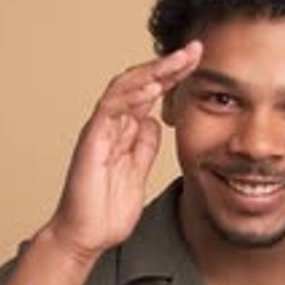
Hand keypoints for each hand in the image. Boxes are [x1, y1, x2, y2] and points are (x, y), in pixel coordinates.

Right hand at [47, 41, 202, 259]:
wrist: (85, 236)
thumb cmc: (106, 211)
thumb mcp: (138, 174)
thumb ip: (144, 147)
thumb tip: (155, 122)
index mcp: (125, 132)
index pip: (151, 94)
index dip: (174, 77)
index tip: (199, 64)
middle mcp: (112, 125)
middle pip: (141, 83)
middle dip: (169, 64)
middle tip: (195, 49)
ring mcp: (101, 131)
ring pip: (125, 88)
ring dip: (153, 71)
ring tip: (179, 60)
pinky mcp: (92, 140)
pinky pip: (110, 109)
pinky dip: (131, 95)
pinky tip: (153, 86)